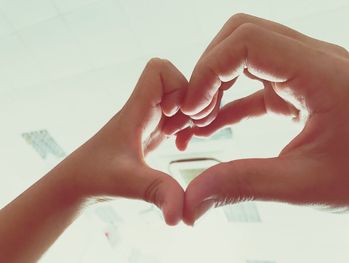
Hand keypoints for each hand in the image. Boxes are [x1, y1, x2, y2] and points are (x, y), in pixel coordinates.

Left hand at [64, 58, 187, 224]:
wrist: (79, 182)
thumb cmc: (95, 176)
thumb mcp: (130, 183)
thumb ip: (158, 193)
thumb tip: (181, 217)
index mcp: (136, 109)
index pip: (158, 69)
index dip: (177, 85)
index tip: (176, 114)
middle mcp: (145, 109)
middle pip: (179, 83)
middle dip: (193, 103)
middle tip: (191, 129)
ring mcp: (150, 119)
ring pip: (182, 99)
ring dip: (192, 116)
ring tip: (185, 138)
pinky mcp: (152, 131)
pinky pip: (178, 116)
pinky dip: (186, 127)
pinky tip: (180, 145)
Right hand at [177, 14, 348, 224]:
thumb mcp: (306, 184)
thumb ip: (244, 185)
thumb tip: (193, 196)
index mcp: (318, 73)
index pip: (246, 42)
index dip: (208, 70)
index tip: (191, 107)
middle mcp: (311, 62)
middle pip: (242, 36)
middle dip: (209, 70)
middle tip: (193, 109)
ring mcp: (304, 73)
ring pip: (245, 55)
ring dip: (217, 83)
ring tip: (199, 120)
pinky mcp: (299, 90)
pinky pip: (255, 83)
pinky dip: (230, 100)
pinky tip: (214, 124)